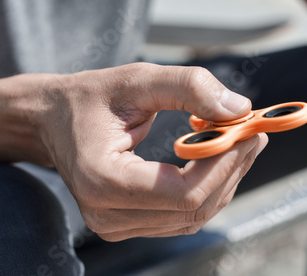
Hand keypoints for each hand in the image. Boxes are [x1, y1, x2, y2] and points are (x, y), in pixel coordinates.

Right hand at [37, 63, 267, 240]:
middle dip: (232, 168)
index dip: (224, 163)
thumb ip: (189, 88)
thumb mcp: (137, 79)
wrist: (54, 121)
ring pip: (195, 216)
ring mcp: (117, 226)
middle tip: (252, 132)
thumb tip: (239, 109)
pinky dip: (209, 187)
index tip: (248, 131)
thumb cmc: (91, 98)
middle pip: (195, 207)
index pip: (184, 192)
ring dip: (225, 178)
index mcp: (102, 180)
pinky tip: (216, 158)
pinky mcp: (130, 224)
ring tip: (237, 140)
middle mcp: (108, 215)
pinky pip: (184, 215)